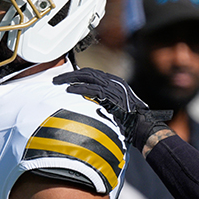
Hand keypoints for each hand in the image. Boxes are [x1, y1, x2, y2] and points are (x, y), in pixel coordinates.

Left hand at [56, 68, 170, 150]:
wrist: (142, 126)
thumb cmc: (130, 121)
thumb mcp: (115, 108)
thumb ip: (103, 103)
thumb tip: (90, 106)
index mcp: (115, 83)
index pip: (92, 74)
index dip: (78, 75)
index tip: (66, 79)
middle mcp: (114, 82)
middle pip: (88, 72)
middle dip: (70, 75)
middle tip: (56, 79)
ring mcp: (113, 87)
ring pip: (87, 77)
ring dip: (70, 79)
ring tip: (57, 83)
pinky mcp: (111, 95)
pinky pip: (91, 88)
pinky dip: (79, 88)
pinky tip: (69, 90)